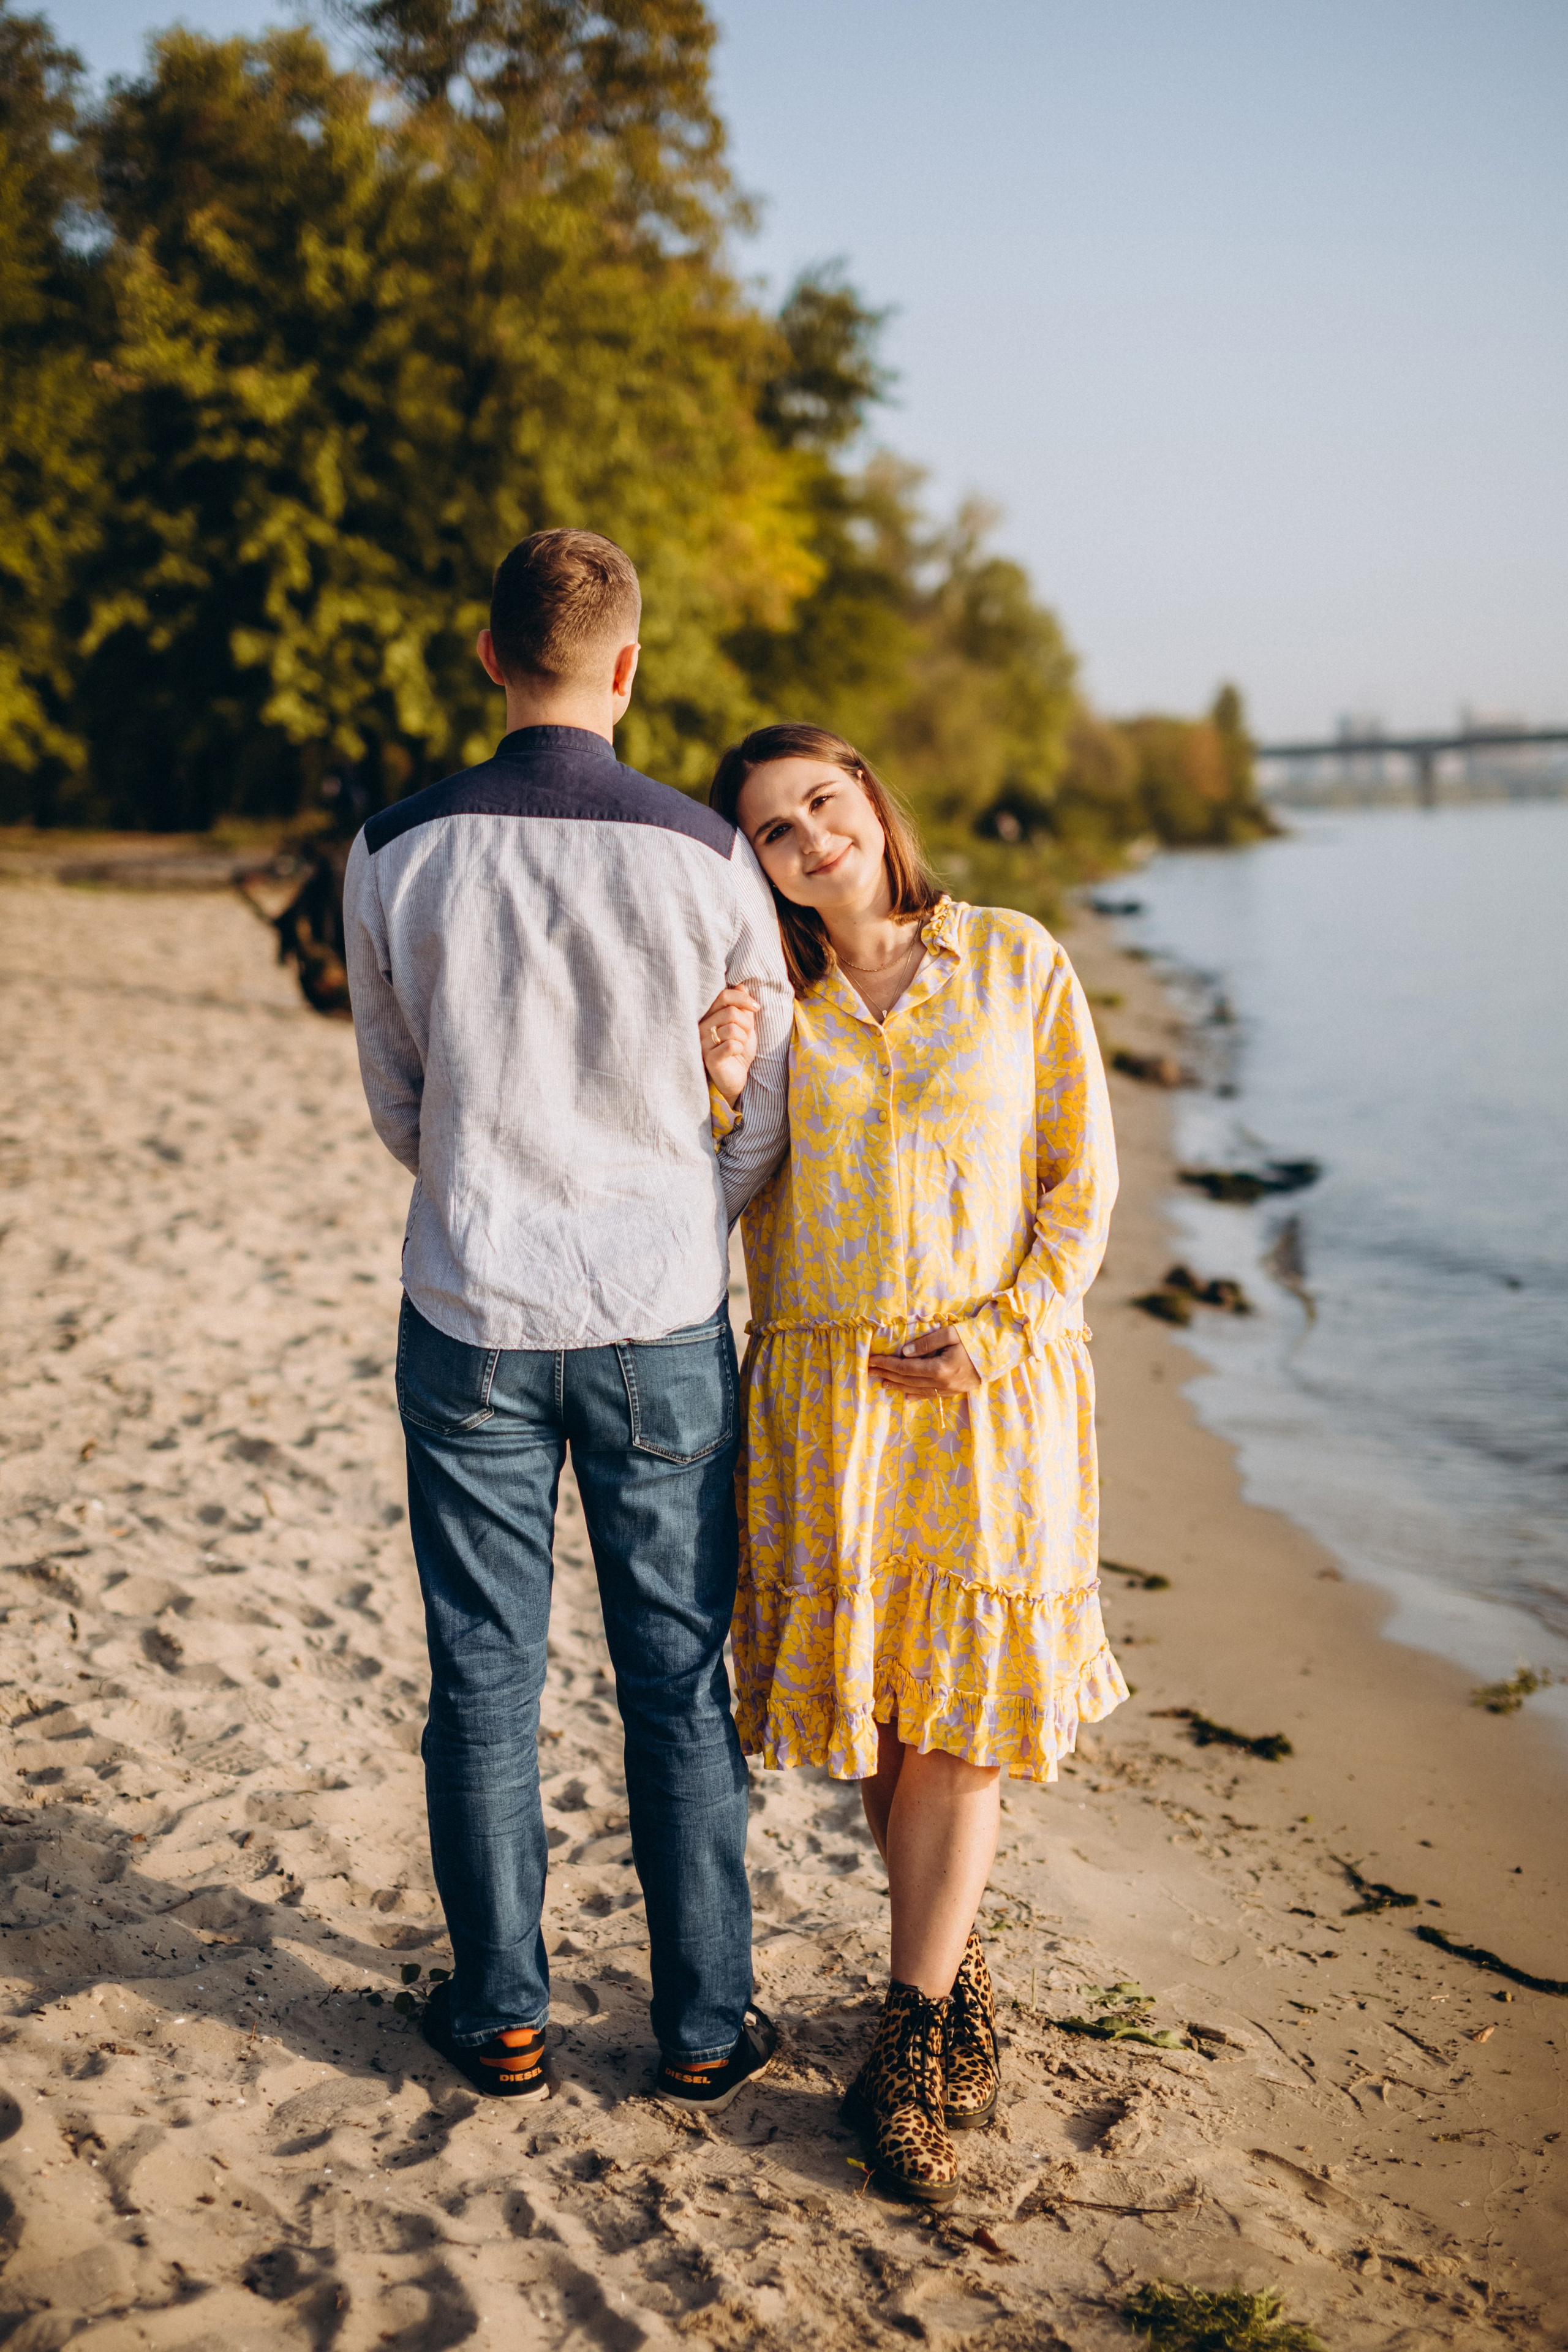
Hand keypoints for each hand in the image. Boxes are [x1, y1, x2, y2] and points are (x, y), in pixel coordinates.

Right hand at [700, 985, 758, 1107]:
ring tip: (740, 1045)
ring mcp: (703, 1042)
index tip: (756, 1007)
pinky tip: (735, 1054)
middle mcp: (701, 1026)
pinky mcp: (709, 1058)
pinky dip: (740, 1048)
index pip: (723, 995)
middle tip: (747, 1034)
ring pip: (732, 1028)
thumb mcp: (745, 1025)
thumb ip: (742, 1006)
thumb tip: (742, 984)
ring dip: (744, 1038)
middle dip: (747, 1023)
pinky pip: (731, 1044)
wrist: (738, 1076)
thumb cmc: (739, 1049)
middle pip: (730, 1012)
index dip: (743, 999)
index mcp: (708, 1015)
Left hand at [868, 1325, 980, 1395]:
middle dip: (887, 1374)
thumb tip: (905, 1352)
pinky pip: (930, 1396)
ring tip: (882, 1382)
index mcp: (940, 1369)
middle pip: (908, 1380)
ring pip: (917, 1390)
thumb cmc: (976, 1338)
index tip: (872, 1361)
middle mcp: (942, 1383)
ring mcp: (949, 1390)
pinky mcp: (954, 1392)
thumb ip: (927, 1342)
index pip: (905, 1367)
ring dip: (897, 1386)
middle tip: (869, 1371)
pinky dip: (915, 1395)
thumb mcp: (951, 1334)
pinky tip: (905, 1396)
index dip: (887, 1364)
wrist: (1001, 1351)